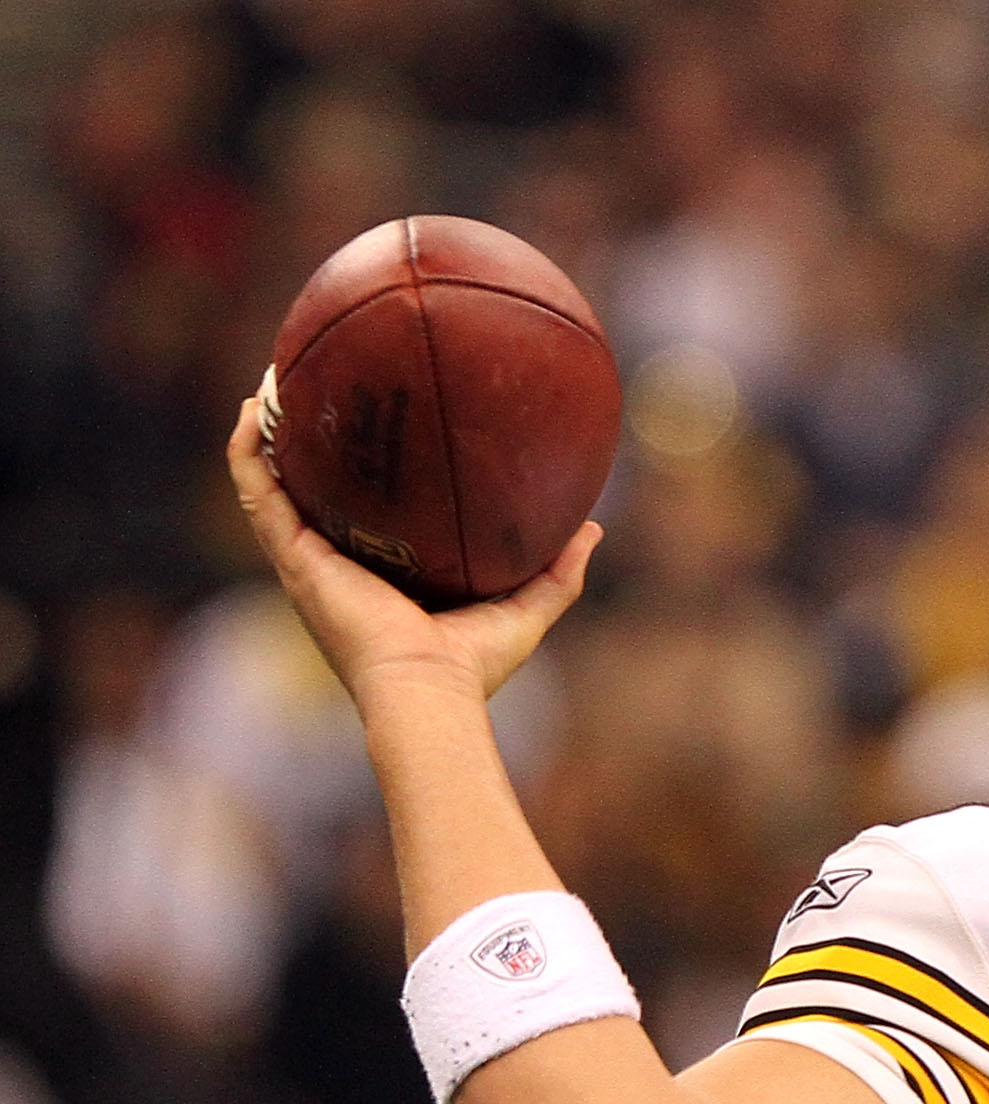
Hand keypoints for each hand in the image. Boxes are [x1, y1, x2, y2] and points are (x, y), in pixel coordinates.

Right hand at [224, 396, 597, 705]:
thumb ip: (557, 572)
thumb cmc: (472, 668)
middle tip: (320, 389)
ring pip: (271, 483)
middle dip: (309, 443)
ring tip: (274, 379)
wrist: (428, 689)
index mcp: (379, 578)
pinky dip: (248, 448)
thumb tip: (590, 527)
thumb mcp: (524, 610)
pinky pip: (257, 491)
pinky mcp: (294, 558)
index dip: (363, 479)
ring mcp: (307, 561)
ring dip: (266, 431)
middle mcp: (336, 566)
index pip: (363, 519)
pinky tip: (253, 406)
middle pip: (312, 493)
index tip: (376, 430)